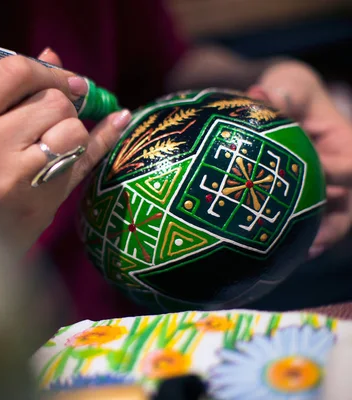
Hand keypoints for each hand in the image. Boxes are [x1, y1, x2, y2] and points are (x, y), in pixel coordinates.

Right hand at [0, 49, 131, 253]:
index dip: (46, 70)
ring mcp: (17, 177)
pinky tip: (118, 121)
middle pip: (52, 101)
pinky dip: (104, 138)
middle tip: (52, 120)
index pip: (13, 72)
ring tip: (52, 147)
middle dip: (62, 105)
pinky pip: (87, 159)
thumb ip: (4, 97)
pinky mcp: (43, 201)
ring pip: (73, 130)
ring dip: (72, 132)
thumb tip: (51, 55)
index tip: (61, 78)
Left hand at [247, 61, 351, 257]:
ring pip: (334, 217)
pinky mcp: (313, 196)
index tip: (311, 188)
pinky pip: (314, 219)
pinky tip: (283, 253)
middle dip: (332, 222)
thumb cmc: (292, 92)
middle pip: (346, 202)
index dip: (330, 178)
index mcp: (344, 144)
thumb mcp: (291, 86)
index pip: (344, 166)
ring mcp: (330, 186)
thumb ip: (282, 92)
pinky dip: (304, 235)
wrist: (289, 101)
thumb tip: (261, 95)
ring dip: (321, 236)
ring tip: (301, 254)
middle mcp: (342, 169)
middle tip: (312, 242)